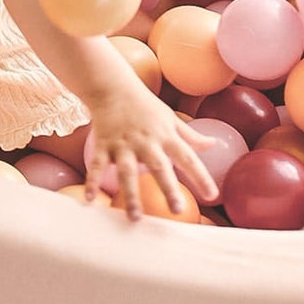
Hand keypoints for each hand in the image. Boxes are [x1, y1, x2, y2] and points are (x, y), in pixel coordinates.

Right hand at [83, 80, 216, 221]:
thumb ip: (190, 135)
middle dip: (167, 188)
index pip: (188, 157)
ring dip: (131, 194)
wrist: (111, 86)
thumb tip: (214, 145)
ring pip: (127, 171)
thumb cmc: (144, 104)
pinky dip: (93, 181)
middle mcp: (145, 141)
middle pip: (158, 166)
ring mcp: (122, 144)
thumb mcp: (170, 117)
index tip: (212, 195)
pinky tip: (89, 199)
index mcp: (165, 135)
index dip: (201, 176)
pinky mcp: (103, 144)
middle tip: (177, 210)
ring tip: (135, 217)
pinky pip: (97, 165)